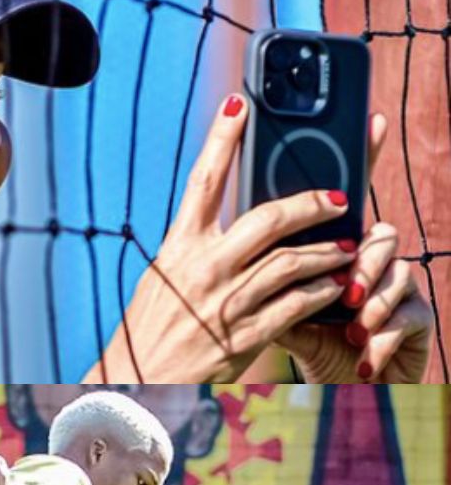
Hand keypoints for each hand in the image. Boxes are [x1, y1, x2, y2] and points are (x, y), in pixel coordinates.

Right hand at [90, 94, 364, 382]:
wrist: (138, 380)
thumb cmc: (150, 327)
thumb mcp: (163, 277)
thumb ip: (195, 249)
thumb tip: (230, 223)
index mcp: (177, 248)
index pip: (203, 182)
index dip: (221, 138)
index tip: (239, 104)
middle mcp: (202, 269)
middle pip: (268, 219)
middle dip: (311, 204)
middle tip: (338, 199)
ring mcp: (225, 303)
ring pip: (291, 263)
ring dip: (327, 251)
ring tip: (346, 247)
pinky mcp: (244, 336)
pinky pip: (295, 306)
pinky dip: (320, 292)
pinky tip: (332, 285)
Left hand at [278, 117, 432, 380]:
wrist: (335, 392)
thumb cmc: (300, 342)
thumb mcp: (267, 309)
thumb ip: (253, 272)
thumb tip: (223, 236)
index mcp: (330, 249)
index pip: (343, 201)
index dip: (361, 159)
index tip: (371, 120)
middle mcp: (368, 260)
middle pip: (376, 233)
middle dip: (359, 257)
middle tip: (344, 280)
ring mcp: (396, 287)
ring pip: (395, 272)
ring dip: (371, 302)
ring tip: (353, 325)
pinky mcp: (415, 322)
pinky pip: (407, 317)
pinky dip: (381, 338)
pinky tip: (364, 353)